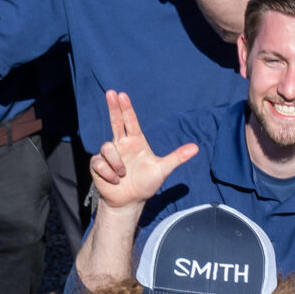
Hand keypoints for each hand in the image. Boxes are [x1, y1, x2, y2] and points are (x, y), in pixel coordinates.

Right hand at [88, 89, 198, 209]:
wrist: (130, 201)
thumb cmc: (146, 184)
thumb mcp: (162, 170)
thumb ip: (177, 157)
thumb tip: (196, 147)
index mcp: (136, 141)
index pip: (130, 121)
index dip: (126, 108)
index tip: (122, 94)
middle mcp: (121, 144)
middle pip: (115, 121)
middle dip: (112, 107)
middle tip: (110, 92)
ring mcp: (109, 154)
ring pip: (107, 147)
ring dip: (116, 163)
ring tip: (123, 174)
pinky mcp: (98, 165)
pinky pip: (99, 163)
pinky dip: (108, 173)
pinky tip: (114, 180)